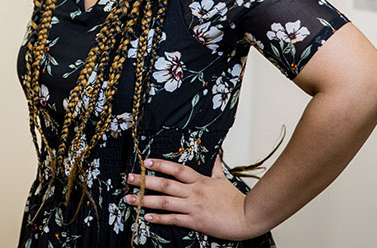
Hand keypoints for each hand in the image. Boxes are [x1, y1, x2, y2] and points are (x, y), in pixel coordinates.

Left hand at [124, 156, 261, 240]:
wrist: (248, 216)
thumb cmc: (236, 200)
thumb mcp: (223, 180)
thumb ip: (215, 167)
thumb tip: (215, 154)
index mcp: (200, 180)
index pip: (177, 169)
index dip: (161, 164)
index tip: (146, 161)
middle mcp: (194, 192)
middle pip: (165, 184)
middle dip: (145, 181)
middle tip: (129, 178)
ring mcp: (193, 206)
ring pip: (165, 201)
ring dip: (145, 200)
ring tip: (130, 199)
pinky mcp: (195, 221)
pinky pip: (173, 219)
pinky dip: (159, 218)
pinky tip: (146, 217)